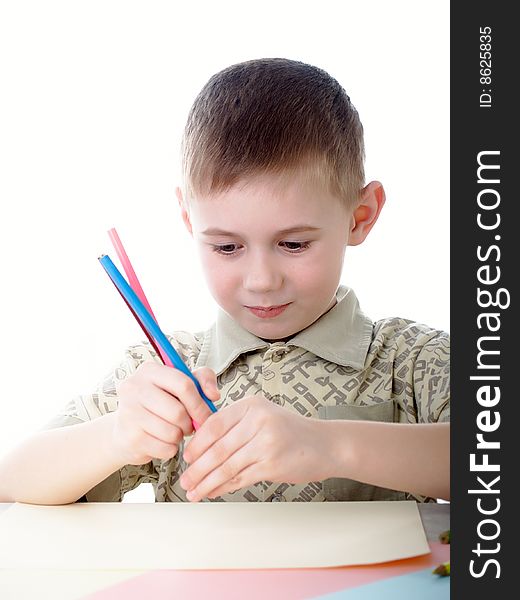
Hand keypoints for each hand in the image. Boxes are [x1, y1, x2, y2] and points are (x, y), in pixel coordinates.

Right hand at [109, 362, 219, 465]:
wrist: (126, 429)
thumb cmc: (160, 403)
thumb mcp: (181, 384)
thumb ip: (203, 380)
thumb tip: (213, 395)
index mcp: (149, 370)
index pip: (183, 384)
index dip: (199, 403)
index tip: (206, 415)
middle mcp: (134, 388)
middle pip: (178, 412)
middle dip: (189, 423)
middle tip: (189, 426)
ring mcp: (128, 413)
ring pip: (171, 432)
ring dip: (179, 437)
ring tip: (174, 432)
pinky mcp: (129, 437)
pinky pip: (164, 448)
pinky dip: (170, 449)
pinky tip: (162, 442)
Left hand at [179, 395, 331, 501]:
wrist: (325, 445)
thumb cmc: (291, 432)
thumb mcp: (263, 416)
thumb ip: (235, 425)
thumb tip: (201, 444)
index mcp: (252, 405)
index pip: (214, 424)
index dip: (197, 443)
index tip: (187, 456)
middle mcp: (258, 421)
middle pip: (218, 448)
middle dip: (197, 468)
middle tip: (185, 479)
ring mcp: (266, 443)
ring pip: (226, 466)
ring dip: (206, 482)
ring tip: (193, 491)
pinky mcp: (272, 465)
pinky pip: (240, 478)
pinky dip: (222, 488)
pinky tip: (213, 492)